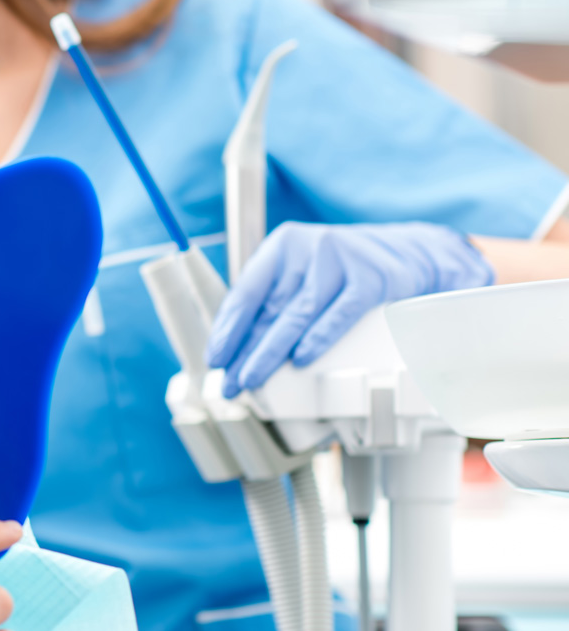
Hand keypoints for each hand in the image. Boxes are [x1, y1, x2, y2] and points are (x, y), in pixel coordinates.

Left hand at [207, 221, 491, 396]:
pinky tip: (300, 359)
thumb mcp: (305, 273)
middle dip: (245, 351)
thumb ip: (277, 299)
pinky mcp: (372, 278)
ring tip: (254, 378)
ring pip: (297, 314)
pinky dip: (318, 338)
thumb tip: (242, 347)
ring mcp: (340, 262)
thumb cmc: (347, 270)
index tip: (216, 358)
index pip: (246, 292)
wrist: (413, 254)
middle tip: (231, 382)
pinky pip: (338, 314)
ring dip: (271, 352)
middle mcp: (307, 250)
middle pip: (268, 309)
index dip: (228, 328)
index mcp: (282, 248)